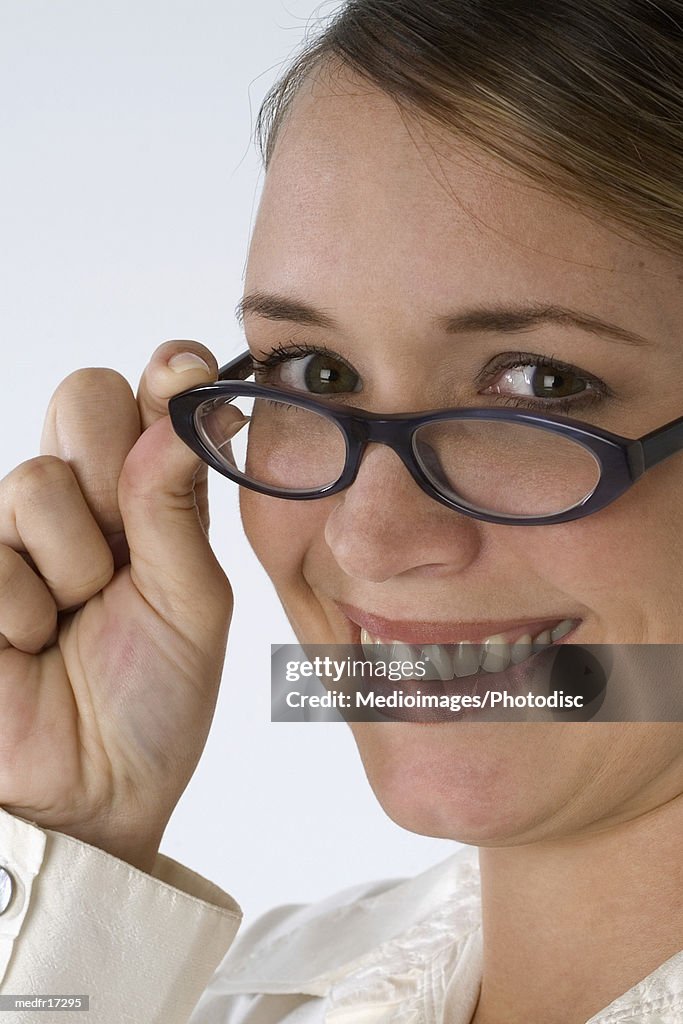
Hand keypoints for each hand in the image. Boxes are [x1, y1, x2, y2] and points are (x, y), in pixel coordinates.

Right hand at [0, 342, 232, 870]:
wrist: (91, 798)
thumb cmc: (153, 705)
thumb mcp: (191, 602)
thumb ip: (176, 508)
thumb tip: (185, 406)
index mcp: (144, 504)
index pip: (143, 401)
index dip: (164, 381)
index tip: (182, 374)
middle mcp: (80, 505)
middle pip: (83, 398)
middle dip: (114, 470)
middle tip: (125, 550)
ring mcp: (15, 536)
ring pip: (39, 481)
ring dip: (75, 567)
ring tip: (76, 623)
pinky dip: (26, 612)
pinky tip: (30, 648)